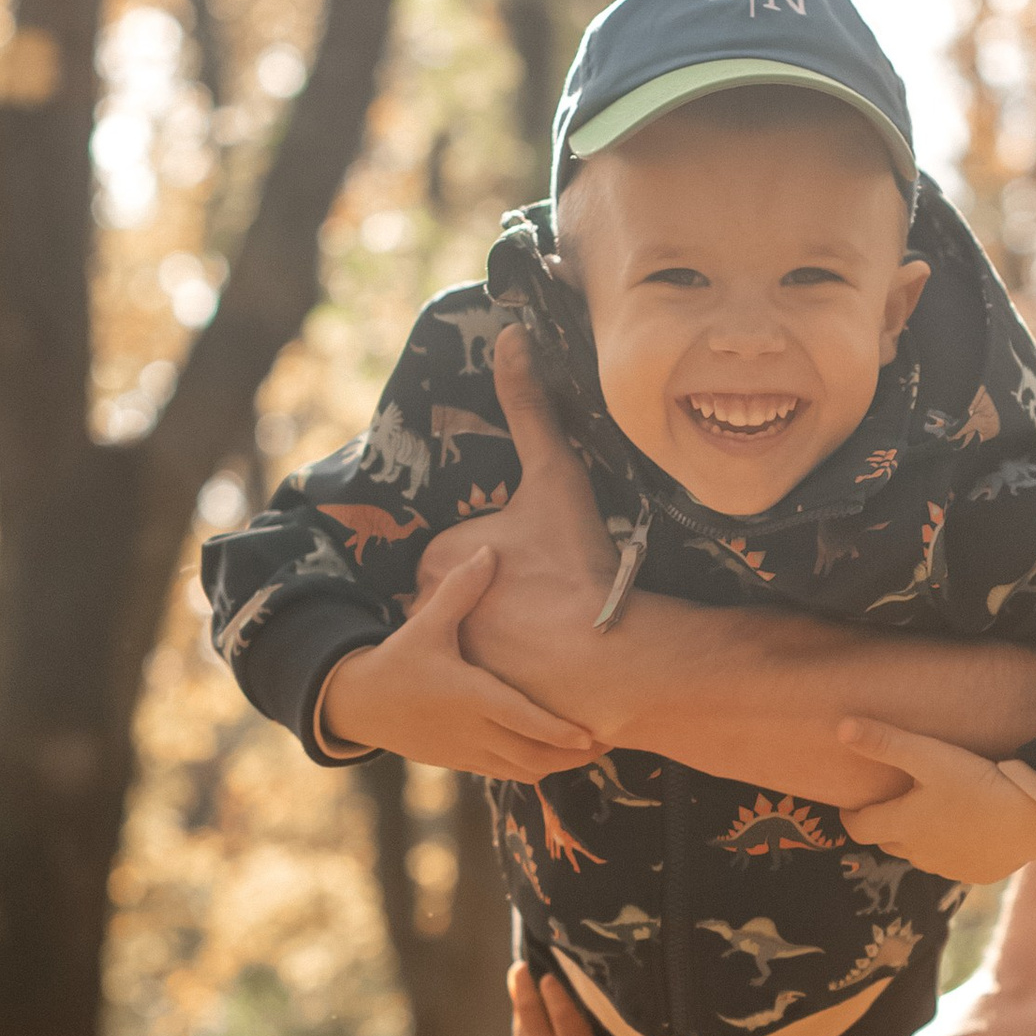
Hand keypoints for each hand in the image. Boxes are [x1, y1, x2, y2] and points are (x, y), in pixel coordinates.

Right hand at [320, 549, 596, 782]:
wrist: (360, 706)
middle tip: (611, 739)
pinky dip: (536, 768)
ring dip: (559, 765)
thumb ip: (461, 591)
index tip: (591, 734)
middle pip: (534, 756)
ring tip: (591, 748)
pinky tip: (556, 753)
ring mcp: (468, 752)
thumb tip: (491, 552)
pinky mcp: (464, 763)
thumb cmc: (397, 661)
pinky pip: (508, 774)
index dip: (558, 733)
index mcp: (468, 695)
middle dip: (574, 755)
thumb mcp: (425, 624)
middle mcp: (472, 730)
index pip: (521, 720)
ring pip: (524, 771)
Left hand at [435, 328, 626, 727]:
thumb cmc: (578, 564)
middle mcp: (431, 611)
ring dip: (503, 641)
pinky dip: (507, 679)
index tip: (546, 565)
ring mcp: (451, 660)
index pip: (467, 551)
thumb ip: (530, 406)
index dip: (511, 555)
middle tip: (552, 601)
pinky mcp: (473, 699)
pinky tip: (542, 675)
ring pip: (477, 638)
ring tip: (549, 639)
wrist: (604, 657)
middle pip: (470, 595)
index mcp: (439, 558)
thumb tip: (514, 336)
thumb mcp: (554, 475)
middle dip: (503, 600)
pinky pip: (486, 681)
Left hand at [835, 715, 1035, 882]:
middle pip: (888, 842)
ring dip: (917, 838)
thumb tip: (841, 729)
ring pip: (920, 854)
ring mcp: (949, 867)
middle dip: (884, 825)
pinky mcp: (977, 873)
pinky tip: (966, 830)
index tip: (851, 806)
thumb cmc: (978, 784)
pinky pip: (953, 862)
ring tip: (929, 814)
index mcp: (902, 826)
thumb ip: (885, 742)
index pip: (859, 828)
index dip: (851, 816)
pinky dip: (951, 848)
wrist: (1033, 819)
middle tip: (891, 804)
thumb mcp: (929, 756)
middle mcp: (919, 853)